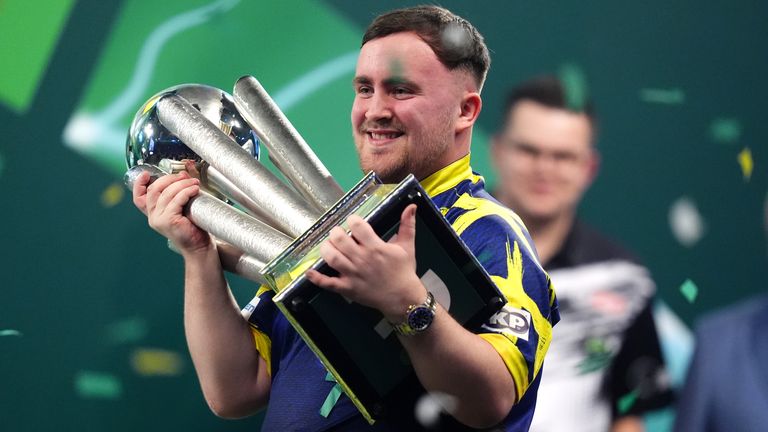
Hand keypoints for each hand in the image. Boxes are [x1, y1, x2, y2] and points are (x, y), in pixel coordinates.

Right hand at [132, 169, 210, 254]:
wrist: (199, 247)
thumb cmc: (193, 227)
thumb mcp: (182, 207)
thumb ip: (177, 193)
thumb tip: (182, 174)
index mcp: (153, 213)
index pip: (138, 198)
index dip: (139, 184)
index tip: (146, 174)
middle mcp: (153, 216)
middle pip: (154, 190)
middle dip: (169, 179)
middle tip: (184, 176)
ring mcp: (159, 219)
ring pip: (166, 193)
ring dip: (182, 184)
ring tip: (194, 182)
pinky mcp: (169, 221)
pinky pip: (176, 200)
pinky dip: (186, 192)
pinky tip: (195, 189)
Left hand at [306, 204, 423, 320]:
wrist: (403, 298)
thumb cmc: (404, 271)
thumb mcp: (407, 247)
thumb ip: (407, 225)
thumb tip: (412, 206)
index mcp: (376, 247)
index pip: (358, 226)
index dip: (352, 220)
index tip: (353, 222)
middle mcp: (363, 259)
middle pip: (340, 239)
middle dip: (336, 232)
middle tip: (338, 234)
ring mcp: (353, 275)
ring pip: (332, 258)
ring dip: (326, 249)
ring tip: (329, 246)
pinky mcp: (348, 288)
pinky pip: (328, 283)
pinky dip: (317, 278)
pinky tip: (308, 272)